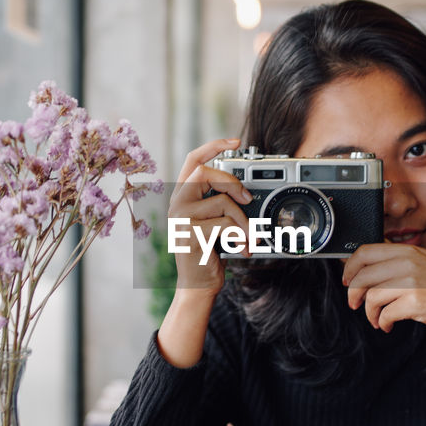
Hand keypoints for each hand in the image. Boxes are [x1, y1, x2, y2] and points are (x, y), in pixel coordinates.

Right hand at [167, 138, 252, 294]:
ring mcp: (181, 219)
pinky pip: (226, 225)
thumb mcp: (212, 222)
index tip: (234, 141)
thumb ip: (218, 202)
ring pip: (223, 203)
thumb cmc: (208, 252)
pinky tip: (244, 249)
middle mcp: (177, 204)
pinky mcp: (191, 235)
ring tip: (248, 238)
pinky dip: (243, 237)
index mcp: (181, 196)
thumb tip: (244, 190)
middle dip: (232, 182)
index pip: (193, 160)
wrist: (197, 285)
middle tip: (247, 199)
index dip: (213, 146)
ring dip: (244, 222)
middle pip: (206, 173)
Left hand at [341, 243, 425, 389]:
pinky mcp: (414, 302)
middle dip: (353, 293)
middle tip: (355, 304)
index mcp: (410, 251)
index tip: (348, 279)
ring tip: (377, 320)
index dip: (350, 267)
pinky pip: (385, 313)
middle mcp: (409, 263)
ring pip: (370, 296)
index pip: (366, 251)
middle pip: (362, 275)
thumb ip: (402, 262)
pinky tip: (387, 326)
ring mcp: (411, 282)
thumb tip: (371, 267)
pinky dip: (382, 323)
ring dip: (369, 312)